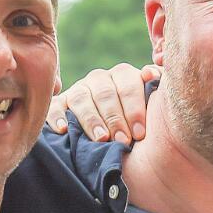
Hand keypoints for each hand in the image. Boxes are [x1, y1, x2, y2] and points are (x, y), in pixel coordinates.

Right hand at [45, 63, 159, 144]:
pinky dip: (57, 117)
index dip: (134, 109)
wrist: (115, 131)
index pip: (128, 85)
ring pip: (81, 99)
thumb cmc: (138, 119)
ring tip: (101, 138)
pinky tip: (63, 130)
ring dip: (91, 119)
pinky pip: (55, 107)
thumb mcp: (152, 101)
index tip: (140, 134)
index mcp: (122, 75)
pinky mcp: (59, 104)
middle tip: (123, 140)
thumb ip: (156, 85)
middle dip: (115, 118)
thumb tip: (151, 72)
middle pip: (105, 94)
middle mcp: (99, 79)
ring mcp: (78, 90)